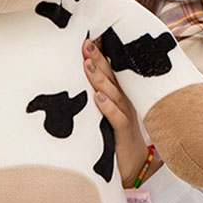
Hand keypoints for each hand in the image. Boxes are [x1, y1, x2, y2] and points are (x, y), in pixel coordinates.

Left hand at [83, 39, 151, 186]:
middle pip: (111, 76)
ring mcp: (126, 116)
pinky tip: (98, 98)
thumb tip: (69, 80)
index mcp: (119, 93)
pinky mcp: (124, 134)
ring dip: (100, 78)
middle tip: (85, 41)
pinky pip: (117, 118)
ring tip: (86, 63)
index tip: (87, 35)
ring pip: (114, 93)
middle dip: (98, 58)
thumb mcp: (102, 112)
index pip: (110, 69)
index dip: (101, 53)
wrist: (133, 167)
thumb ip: (92, 95)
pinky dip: (108, 108)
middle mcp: (124, 101)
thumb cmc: (114, 137)